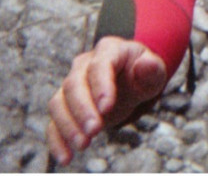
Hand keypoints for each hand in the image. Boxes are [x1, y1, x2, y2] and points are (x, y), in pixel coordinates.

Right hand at [47, 37, 165, 165]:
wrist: (131, 81)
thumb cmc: (143, 75)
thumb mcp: (154, 73)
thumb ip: (152, 70)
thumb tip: (146, 64)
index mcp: (109, 50)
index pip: (100, 65)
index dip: (101, 86)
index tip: (107, 108)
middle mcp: (84, 64)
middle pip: (74, 84)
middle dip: (83, 109)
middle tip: (95, 131)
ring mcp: (70, 84)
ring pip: (58, 103)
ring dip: (68, 126)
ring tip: (83, 145)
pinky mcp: (64, 106)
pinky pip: (53, 122)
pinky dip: (57, 140)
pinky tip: (66, 157)